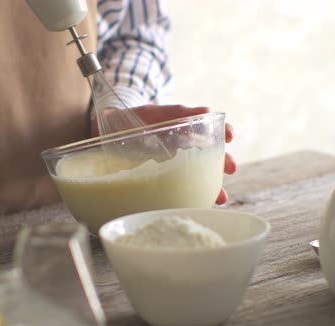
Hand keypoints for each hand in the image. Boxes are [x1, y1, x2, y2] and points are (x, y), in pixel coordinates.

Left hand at [91, 105, 235, 204]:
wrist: (103, 131)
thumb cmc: (131, 119)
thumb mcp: (153, 112)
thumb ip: (177, 112)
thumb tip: (206, 111)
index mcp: (181, 130)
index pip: (209, 130)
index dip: (223, 132)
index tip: (231, 135)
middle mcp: (180, 148)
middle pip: (208, 156)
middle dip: (222, 162)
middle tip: (231, 168)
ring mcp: (170, 165)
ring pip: (196, 176)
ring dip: (211, 185)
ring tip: (220, 196)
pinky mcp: (158, 180)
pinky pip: (177, 189)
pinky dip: (189, 198)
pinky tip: (197, 205)